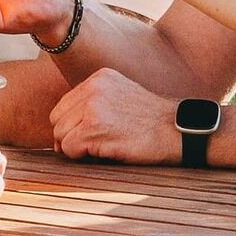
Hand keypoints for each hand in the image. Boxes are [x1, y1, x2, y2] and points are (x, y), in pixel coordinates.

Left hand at [50, 70, 183, 162]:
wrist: (177, 131)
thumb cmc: (153, 122)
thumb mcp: (122, 96)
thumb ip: (96, 102)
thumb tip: (66, 124)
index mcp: (99, 78)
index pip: (65, 104)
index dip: (70, 125)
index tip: (86, 136)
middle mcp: (93, 88)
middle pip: (57, 119)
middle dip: (68, 137)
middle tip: (89, 147)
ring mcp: (93, 107)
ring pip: (60, 134)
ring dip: (75, 148)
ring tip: (100, 149)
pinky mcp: (94, 128)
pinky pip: (69, 148)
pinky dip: (81, 156)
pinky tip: (103, 153)